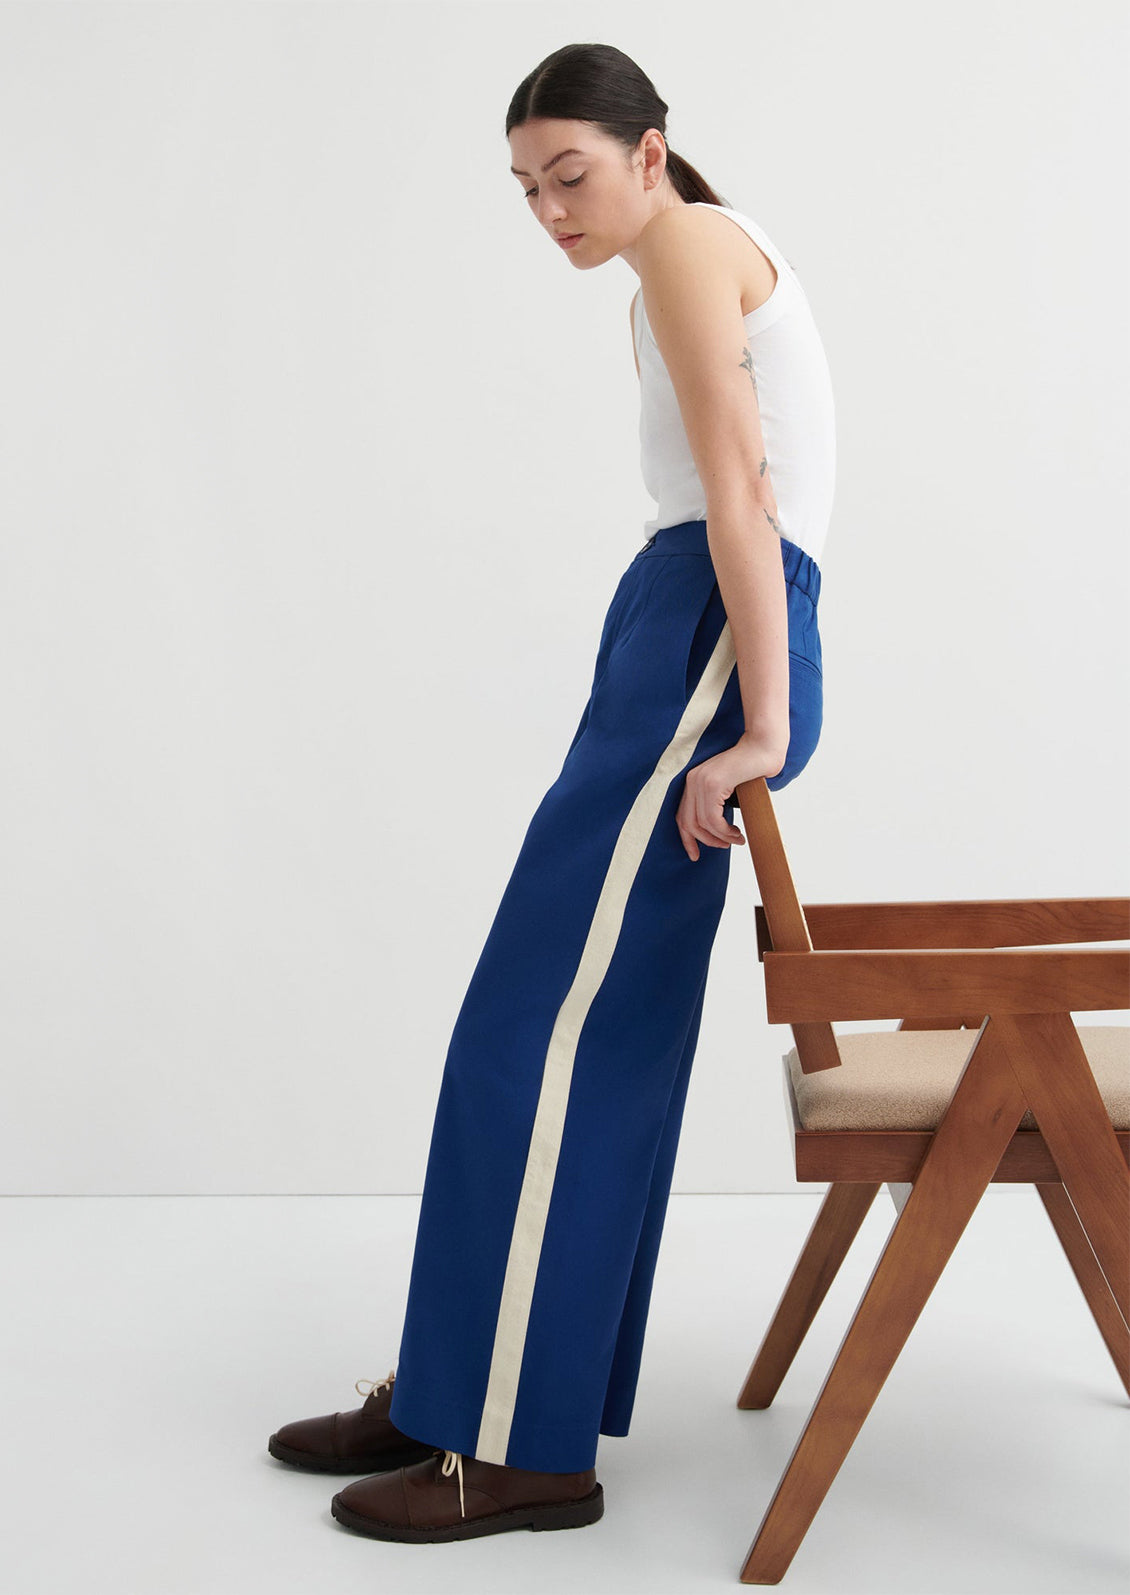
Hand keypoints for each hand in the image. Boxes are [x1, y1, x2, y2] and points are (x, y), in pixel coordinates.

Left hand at [675, 733, 786, 861]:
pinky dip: (725, 831)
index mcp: (693, 781)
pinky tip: (737, 833)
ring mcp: (701, 781)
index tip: (695, 855)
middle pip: (688, 823)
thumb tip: (714, 831)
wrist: (763, 747)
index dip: (687, 839)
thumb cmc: (751, 767)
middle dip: (705, 841)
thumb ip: (717, 803)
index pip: (681, 816)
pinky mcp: (713, 784)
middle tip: (724, 847)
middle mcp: (692, 780)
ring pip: (703, 824)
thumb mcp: (728, 787)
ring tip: (737, 839)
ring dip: (721, 837)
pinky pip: (713, 819)